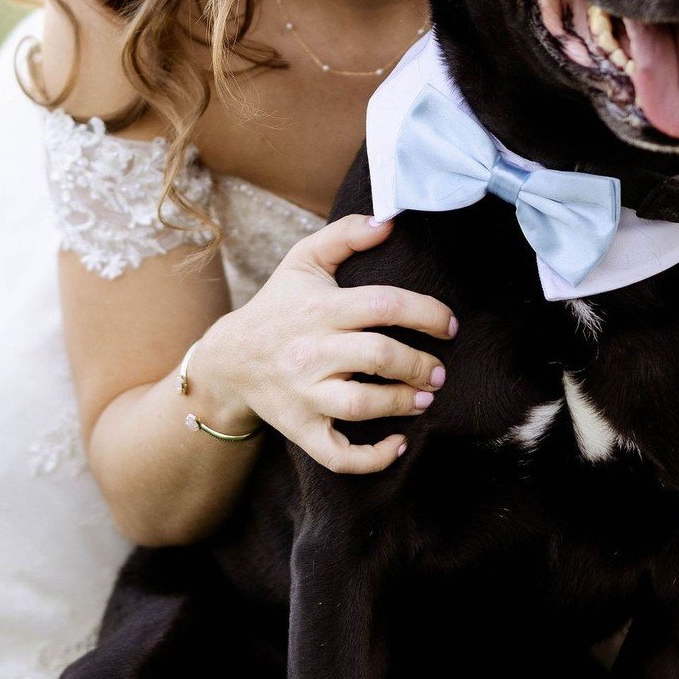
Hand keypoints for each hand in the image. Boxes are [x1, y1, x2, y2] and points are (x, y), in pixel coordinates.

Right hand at [194, 214, 456, 474]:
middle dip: (419, 365)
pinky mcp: (300, 428)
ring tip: (424, 399)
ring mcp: (304, 393)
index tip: (449, 325)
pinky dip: (372, 457)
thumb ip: (345, 235)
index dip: (427, 313)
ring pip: (361, 404)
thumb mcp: (303, 261)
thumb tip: (389, 221)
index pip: (384, 305)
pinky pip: (337, 454)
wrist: (229, 359)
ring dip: (402, 403)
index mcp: (320, 308)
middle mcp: (311, 351)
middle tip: (438, 371)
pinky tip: (398, 444)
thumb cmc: (278, 306)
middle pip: (378, 356)